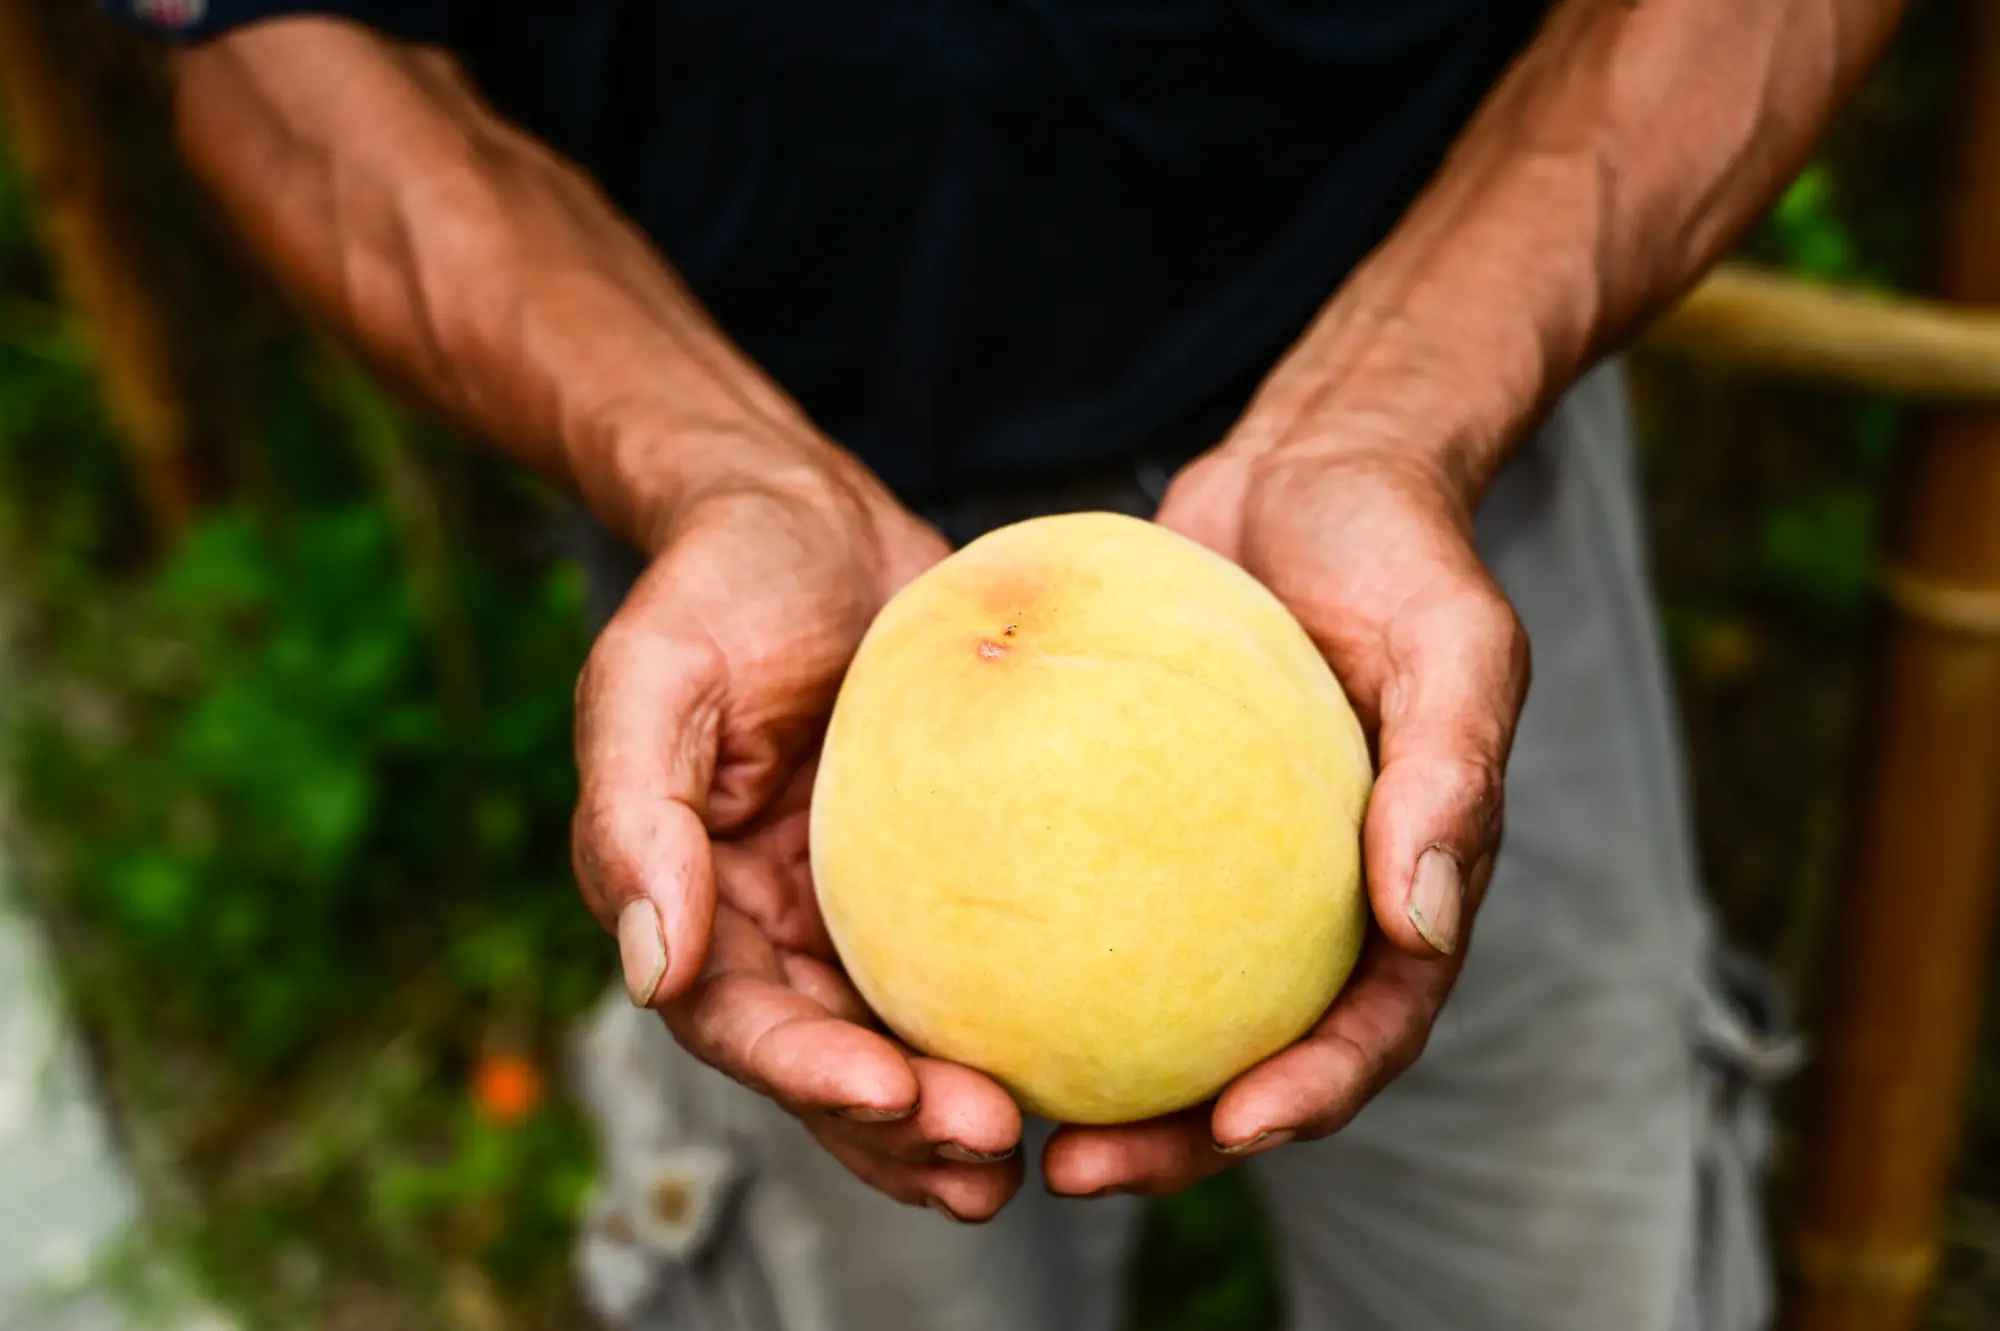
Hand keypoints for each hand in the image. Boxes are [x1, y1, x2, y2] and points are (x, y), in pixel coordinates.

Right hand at [570, 449, 1027, 1220]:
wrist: (814, 518)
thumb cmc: (723, 577)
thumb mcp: (654, 669)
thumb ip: (635, 812)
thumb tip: (655, 972)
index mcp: (692, 893)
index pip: (735, 1017)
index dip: (805, 1072)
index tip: (890, 1093)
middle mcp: (771, 923)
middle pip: (826, 1061)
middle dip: (894, 1128)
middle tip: (984, 1156)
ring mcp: (858, 906)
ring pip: (901, 1042)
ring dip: (949, 1118)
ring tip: (1023, 1163)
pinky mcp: (941, 877)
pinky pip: (974, 969)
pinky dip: (1013, 1027)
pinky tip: (1084, 1062)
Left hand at [1041, 436, 1529, 1198]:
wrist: (1309, 472)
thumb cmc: (1398, 550)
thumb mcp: (1454, 641)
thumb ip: (1451, 771)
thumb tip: (1420, 925)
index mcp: (1401, 889)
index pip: (1369, 1029)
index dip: (1309, 1099)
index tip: (1234, 1129)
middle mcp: (1306, 901)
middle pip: (1245, 1056)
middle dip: (1173, 1139)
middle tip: (1074, 1168)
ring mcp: (1215, 867)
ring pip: (1151, 1002)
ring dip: (1087, 1076)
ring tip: (989, 1104)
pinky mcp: (1134, 816)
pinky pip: (1078, 895)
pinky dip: (1029, 948)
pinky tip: (944, 966)